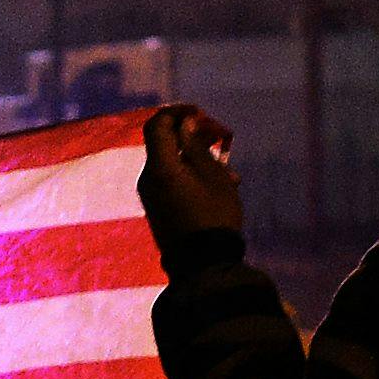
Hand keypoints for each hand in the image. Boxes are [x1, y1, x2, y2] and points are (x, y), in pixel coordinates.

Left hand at [139, 102, 242, 243]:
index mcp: (159, 167)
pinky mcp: (157, 210)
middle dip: (193, 138)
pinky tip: (220, 187)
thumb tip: (184, 124)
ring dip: (198, 161)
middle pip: (164, 144)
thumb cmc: (213, 216)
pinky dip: (192, 177)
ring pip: (172, 165)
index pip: (157, 125)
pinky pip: (172, 183)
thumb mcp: (214, 176)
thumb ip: (196, 146)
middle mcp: (148, 179)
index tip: (200, 115)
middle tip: (220, 139)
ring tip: (231, 174)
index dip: (177, 114)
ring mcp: (150, 196)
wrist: (202, 265)